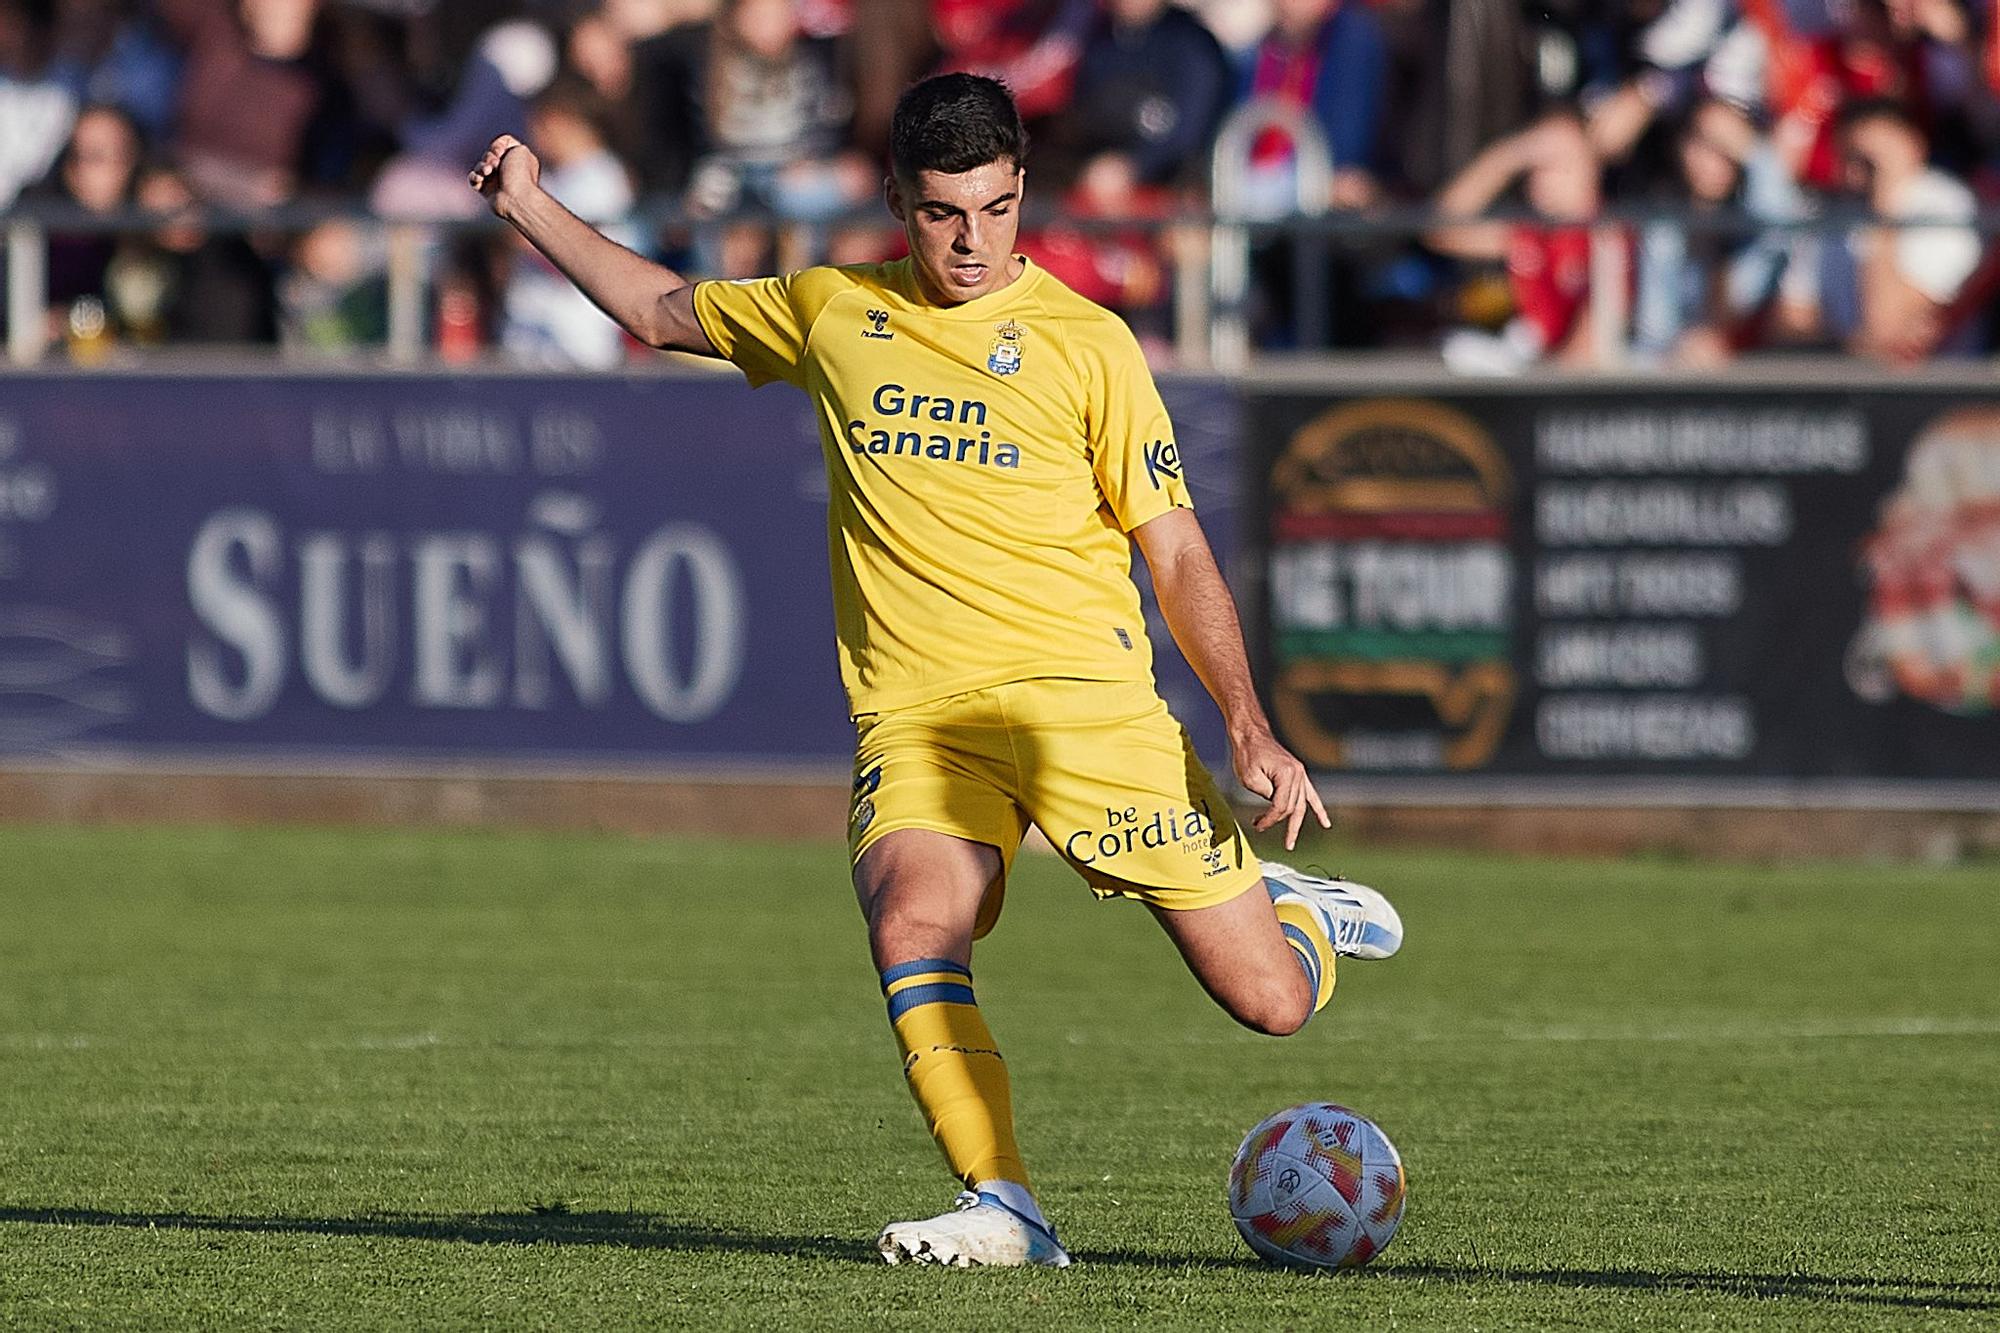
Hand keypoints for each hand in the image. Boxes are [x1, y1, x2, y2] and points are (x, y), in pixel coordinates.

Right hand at [468, 134, 540, 216]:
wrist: (516, 199)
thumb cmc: (520, 175)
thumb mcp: (521, 150)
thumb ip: (509, 143)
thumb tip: (496, 152)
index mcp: (518, 159)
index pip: (504, 143)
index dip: (498, 145)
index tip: (500, 152)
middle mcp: (508, 169)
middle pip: (489, 154)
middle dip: (489, 157)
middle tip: (495, 164)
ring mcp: (497, 180)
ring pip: (480, 166)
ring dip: (481, 167)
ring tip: (487, 172)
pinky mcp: (486, 191)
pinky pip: (474, 179)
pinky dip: (475, 177)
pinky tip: (480, 179)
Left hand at [1232, 723, 1329, 850]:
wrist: (1251, 734)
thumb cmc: (1248, 753)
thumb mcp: (1250, 778)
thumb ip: (1265, 795)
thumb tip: (1274, 806)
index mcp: (1287, 774)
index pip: (1281, 806)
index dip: (1270, 819)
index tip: (1258, 825)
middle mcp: (1298, 774)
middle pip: (1293, 807)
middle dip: (1280, 823)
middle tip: (1269, 835)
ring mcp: (1300, 774)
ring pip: (1301, 805)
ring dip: (1294, 823)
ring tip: (1290, 841)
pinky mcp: (1298, 774)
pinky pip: (1311, 795)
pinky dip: (1318, 810)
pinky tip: (1325, 823)